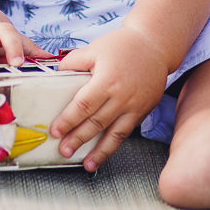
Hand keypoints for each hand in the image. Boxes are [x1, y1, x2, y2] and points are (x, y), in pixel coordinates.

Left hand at [50, 23, 169, 170]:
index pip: (83, 105)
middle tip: (63, 151)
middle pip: (96, 123)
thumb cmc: (122, 46)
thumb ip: (73, 63)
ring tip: (86, 164)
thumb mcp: (93, 48)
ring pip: (114, 133)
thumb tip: (56, 76)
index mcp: (106, 80)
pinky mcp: (142, 111)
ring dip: (99, 151)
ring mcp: (134, 106)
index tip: (55, 131)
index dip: (68, 120)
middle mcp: (122, 96)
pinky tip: (104, 154)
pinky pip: (126, 132)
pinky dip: (114, 145)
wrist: (154, 46)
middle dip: (78, 139)